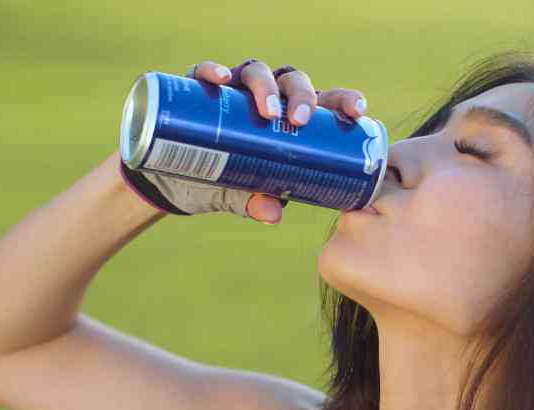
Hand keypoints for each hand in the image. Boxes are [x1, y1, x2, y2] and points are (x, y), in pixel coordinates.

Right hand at [186, 58, 368, 221]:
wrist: (176, 183)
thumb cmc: (224, 183)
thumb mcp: (244, 195)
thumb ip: (259, 201)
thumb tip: (272, 215)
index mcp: (290, 117)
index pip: (325, 101)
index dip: (343, 100)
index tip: (357, 111)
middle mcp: (267, 96)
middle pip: (292, 81)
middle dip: (301, 96)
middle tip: (299, 121)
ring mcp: (233, 90)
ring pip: (255, 71)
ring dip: (264, 86)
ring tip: (265, 111)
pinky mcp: (198, 89)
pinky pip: (204, 72)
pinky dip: (211, 71)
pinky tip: (218, 79)